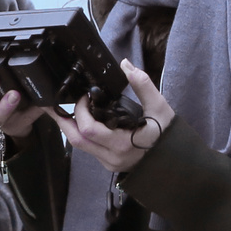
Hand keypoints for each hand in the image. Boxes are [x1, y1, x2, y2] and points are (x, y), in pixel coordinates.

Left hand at [0, 42, 173, 173]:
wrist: (176, 165)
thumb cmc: (168, 137)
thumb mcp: (160, 108)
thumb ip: (143, 85)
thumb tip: (125, 65)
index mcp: (123, 142)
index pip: (89, 129)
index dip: (80, 111)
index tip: (85, 96)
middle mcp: (112, 156)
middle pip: (76, 140)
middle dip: (62, 121)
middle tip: (54, 104)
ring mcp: (109, 162)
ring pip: (80, 146)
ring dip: (70, 127)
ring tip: (62, 110)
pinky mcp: (109, 164)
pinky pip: (88, 149)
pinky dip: (81, 134)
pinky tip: (81, 122)